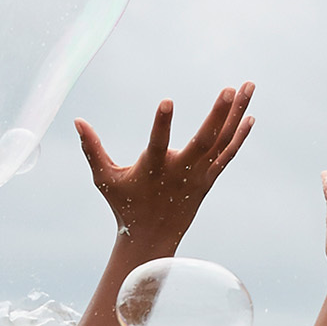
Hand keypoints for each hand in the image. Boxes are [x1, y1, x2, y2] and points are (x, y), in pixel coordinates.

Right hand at [76, 87, 254, 245]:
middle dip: (217, 115)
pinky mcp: (208, 180)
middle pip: (203, 142)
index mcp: (153, 170)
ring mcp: (198, 176)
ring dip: (237, 114)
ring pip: (222, 143)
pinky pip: (228, 155)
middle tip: (228, 89)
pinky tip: (250, 116)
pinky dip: (240, 137)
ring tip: (248, 86)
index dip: (161, 124)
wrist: (152, 239)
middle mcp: (180, 173)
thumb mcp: (104, 179)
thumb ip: (92, 149)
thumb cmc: (125, 205)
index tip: (167, 100)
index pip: (157, 144)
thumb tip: (76, 120)